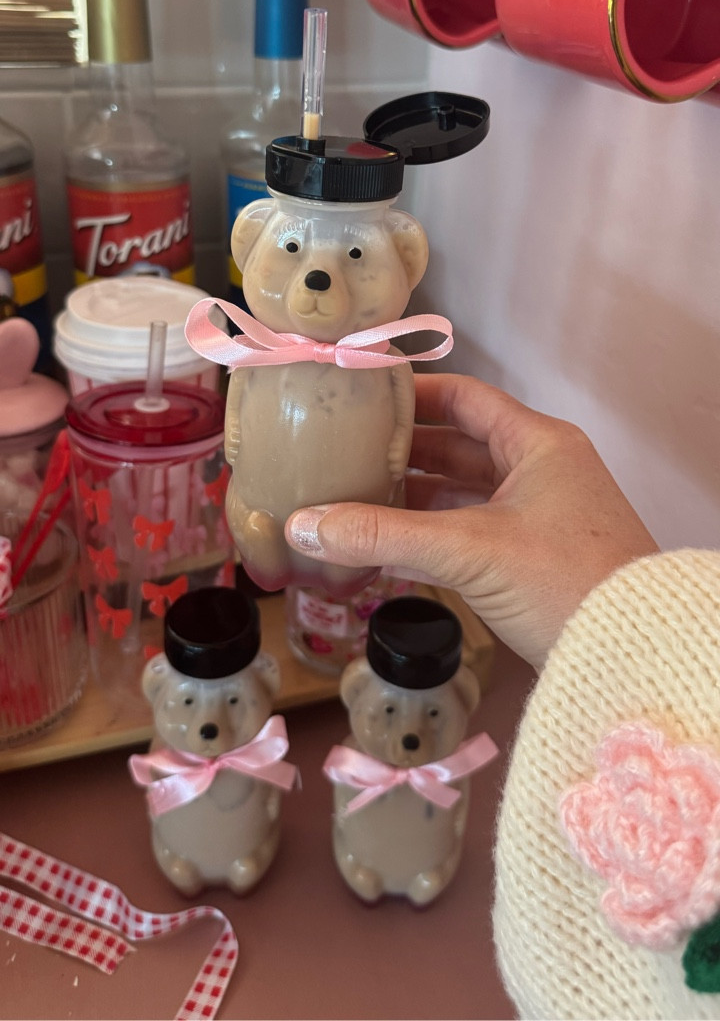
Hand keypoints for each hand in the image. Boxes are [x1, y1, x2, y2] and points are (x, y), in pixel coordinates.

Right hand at [285, 373, 658, 669]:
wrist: (631, 654)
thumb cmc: (568, 581)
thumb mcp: (469, 550)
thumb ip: (383, 536)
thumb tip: (302, 526)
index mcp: (536, 444)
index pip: (464, 398)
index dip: (413, 394)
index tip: (362, 396)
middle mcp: (538, 471)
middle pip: (456, 445)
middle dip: (400, 453)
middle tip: (341, 452)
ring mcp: (536, 516)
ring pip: (459, 494)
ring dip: (409, 499)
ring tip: (348, 499)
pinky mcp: (529, 559)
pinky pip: (466, 533)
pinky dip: (426, 537)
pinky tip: (380, 548)